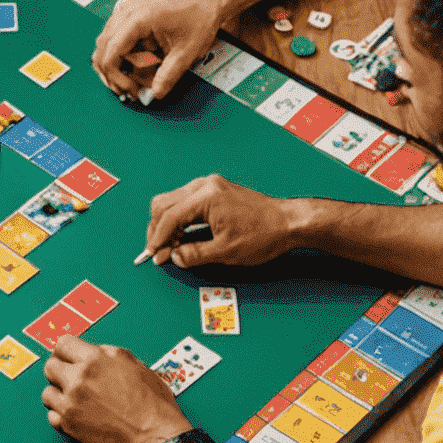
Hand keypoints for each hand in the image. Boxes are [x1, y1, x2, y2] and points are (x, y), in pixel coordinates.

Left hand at [41, 336, 189, 442]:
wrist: (155, 434)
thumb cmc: (152, 402)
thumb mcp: (134, 364)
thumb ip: (107, 354)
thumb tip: (92, 352)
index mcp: (94, 360)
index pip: (62, 343)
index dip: (66, 349)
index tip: (68, 355)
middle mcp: (78, 379)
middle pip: (49, 366)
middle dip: (59, 369)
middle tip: (69, 377)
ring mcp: (71, 403)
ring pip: (47, 393)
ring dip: (58, 394)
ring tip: (73, 398)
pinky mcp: (70, 425)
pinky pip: (52, 416)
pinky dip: (60, 415)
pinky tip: (74, 414)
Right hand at [92, 0, 223, 101]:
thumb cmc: (201, 12)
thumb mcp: (187, 51)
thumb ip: (169, 75)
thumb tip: (155, 93)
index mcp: (138, 19)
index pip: (110, 53)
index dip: (117, 77)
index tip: (131, 89)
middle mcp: (127, 12)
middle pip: (102, 48)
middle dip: (112, 73)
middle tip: (128, 89)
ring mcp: (128, 11)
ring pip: (106, 43)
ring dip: (115, 63)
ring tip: (132, 79)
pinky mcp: (133, 14)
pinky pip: (116, 36)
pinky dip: (121, 53)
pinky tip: (136, 64)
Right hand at [139, 174, 300, 266]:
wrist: (289, 222)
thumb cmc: (264, 233)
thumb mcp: (226, 251)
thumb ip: (195, 255)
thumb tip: (175, 257)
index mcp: (206, 197)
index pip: (169, 216)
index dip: (158, 238)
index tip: (153, 253)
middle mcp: (205, 186)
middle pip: (164, 203)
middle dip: (157, 228)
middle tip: (158, 250)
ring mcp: (210, 186)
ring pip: (172, 201)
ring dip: (166, 223)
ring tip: (169, 246)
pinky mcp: (214, 191)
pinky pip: (185, 201)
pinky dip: (178, 218)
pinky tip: (181, 235)